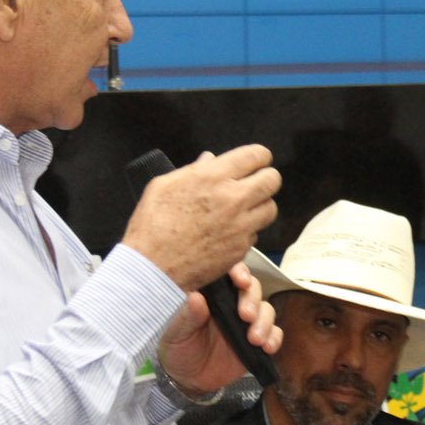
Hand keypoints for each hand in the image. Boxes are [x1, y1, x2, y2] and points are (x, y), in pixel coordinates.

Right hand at [122, 145, 279, 292]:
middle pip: (272, 180)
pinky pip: (256, 234)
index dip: (259, 157)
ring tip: (245, 208)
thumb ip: (193, 170)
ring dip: (260, 205)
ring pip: (270, 208)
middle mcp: (233, 199)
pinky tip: (231, 231)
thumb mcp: (164, 186)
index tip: (257, 161)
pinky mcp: (241, 249)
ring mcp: (240, 226)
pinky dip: (248, 231)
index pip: (255, 156)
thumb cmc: (151, 224)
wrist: (153, 268)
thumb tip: (210, 159)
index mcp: (214, 177)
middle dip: (266, 178)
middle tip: (255, 182)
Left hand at [157, 262, 280, 397]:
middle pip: (252, 289)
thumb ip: (187, 316)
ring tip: (254, 339)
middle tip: (245, 316)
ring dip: (264, 322)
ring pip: (266, 310)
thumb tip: (195, 297)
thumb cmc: (178, 347)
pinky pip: (274, 333)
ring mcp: (247, 321)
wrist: (188, 379)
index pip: (229, 273)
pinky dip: (274, 338)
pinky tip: (267, 347)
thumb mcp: (176, 332)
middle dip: (252, 300)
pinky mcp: (258, 340)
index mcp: (213, 294)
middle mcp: (233, 302)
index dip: (239, 272)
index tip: (241, 281)